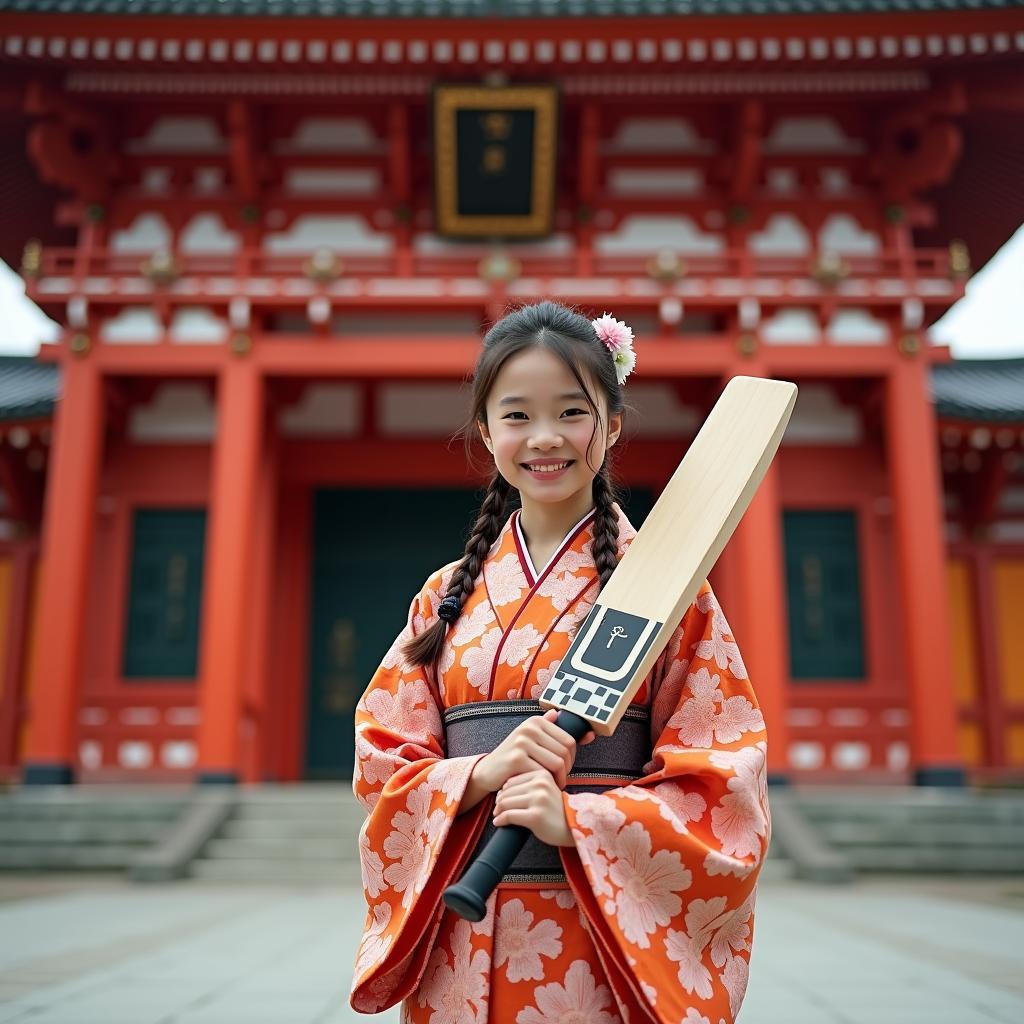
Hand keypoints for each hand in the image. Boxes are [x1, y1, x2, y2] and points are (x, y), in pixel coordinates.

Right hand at [474, 709, 593, 793]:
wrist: (488, 772)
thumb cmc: (516, 759)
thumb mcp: (535, 743)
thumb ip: (558, 736)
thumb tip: (589, 732)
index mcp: (536, 721)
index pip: (569, 739)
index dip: (572, 757)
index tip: (565, 768)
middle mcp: (529, 727)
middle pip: (565, 751)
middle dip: (567, 769)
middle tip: (560, 779)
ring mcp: (522, 742)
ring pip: (557, 763)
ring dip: (559, 778)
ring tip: (553, 784)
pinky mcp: (516, 759)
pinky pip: (543, 773)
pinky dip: (546, 783)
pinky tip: (541, 787)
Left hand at [493, 769, 573, 846]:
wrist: (574, 827)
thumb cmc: (557, 810)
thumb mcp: (546, 789)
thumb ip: (529, 784)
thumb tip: (503, 788)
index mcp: (542, 774)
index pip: (512, 780)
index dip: (503, 791)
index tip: (501, 799)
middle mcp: (540, 785)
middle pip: (507, 791)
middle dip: (499, 801)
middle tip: (497, 809)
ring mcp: (538, 800)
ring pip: (505, 803)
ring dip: (498, 811)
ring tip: (497, 815)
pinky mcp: (535, 816)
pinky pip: (509, 816)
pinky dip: (500, 819)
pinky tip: (499, 822)